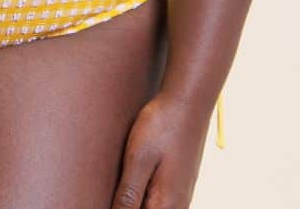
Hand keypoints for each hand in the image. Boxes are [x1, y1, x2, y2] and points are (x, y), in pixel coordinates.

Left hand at [110, 91, 211, 208]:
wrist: (188, 102)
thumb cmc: (163, 126)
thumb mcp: (138, 158)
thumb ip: (128, 195)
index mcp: (166, 204)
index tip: (110, 196)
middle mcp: (178, 206)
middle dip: (126, 205)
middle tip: (118, 181)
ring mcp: (181, 197)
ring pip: (153, 208)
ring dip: (135, 200)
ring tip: (125, 179)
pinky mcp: (180, 185)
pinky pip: (160, 202)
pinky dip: (145, 196)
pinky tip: (135, 179)